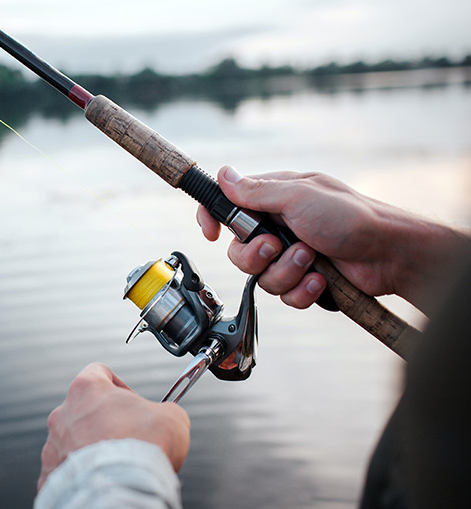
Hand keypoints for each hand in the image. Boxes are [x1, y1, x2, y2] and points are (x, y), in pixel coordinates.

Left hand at [37, 363, 189, 491]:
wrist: (124, 485)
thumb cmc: (142, 448)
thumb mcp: (172, 416)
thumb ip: (164, 409)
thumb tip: (165, 417)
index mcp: (87, 389)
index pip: (98, 373)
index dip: (118, 386)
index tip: (131, 402)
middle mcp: (64, 413)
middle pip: (83, 409)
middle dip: (104, 421)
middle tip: (125, 436)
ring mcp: (54, 444)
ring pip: (72, 439)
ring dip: (89, 447)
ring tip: (113, 461)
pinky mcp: (50, 473)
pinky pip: (64, 469)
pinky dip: (79, 473)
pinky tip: (98, 477)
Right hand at [197, 167, 467, 310]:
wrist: (390, 254)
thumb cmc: (351, 217)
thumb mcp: (298, 196)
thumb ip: (256, 191)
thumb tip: (224, 175)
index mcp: (274, 200)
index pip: (228, 206)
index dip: (213, 219)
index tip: (211, 233)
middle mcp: (279, 227)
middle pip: (239, 251)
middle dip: (256, 255)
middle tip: (276, 245)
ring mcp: (291, 256)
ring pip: (262, 277)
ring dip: (285, 272)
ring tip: (312, 260)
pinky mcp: (305, 281)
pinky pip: (285, 295)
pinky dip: (302, 290)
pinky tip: (322, 279)